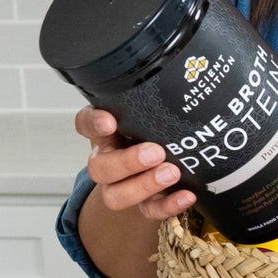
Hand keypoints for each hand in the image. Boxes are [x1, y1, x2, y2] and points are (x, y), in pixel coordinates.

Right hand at [75, 107, 195, 221]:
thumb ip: (158, 96)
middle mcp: (108, 160)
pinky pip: (149, 211)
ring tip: (172, 172)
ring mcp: (123, 186)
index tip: (109, 119)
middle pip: (99, 168)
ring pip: (116, 195)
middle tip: (156, 152)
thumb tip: (191, 66)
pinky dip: (168, 206)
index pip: (86, 124)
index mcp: (106, 134)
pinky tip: (188, 196)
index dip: (93, 122)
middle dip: (127, 162)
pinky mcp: (144, 205)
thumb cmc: (156, 130)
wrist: (163, 166)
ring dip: (144, 185)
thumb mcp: (153, 111)